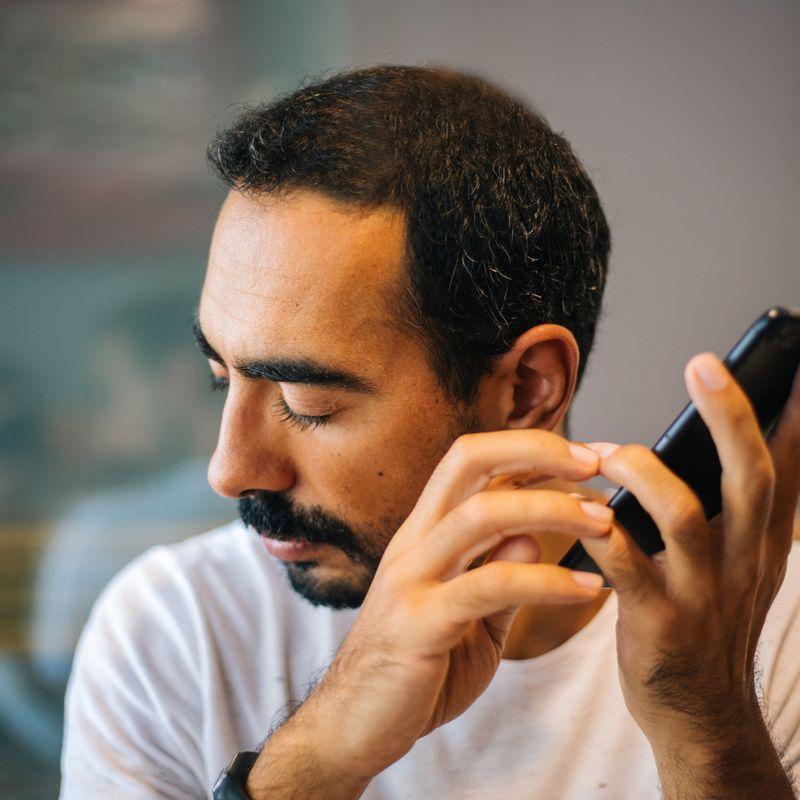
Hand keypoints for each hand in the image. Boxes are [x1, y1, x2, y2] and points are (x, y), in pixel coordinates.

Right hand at [292, 431, 613, 783]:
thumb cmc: (413, 671)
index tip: (581, 456)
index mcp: (424, 535)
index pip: (470, 462)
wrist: (352, 726)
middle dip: (535, 450)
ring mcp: (412, 579)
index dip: (526, 448)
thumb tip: (529, 535)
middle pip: (468, 462)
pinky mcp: (419, 623)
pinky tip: (585, 588)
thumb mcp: (468, 618)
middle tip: (594, 463)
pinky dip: (546, 580)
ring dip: (550, 509)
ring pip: (480, 514)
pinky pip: (490, 586)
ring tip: (602, 522)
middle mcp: (414, 543)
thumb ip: (496, 576)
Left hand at [579, 354, 799, 786]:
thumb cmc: (707, 620)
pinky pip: (623, 564)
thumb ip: (736, 507)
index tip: (792, 362)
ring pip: (682, 516)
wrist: (700, 712)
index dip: (791, 414)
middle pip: (748, 478)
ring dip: (641, 472)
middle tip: (703, 365)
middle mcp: (743, 561)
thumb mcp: (741, 563)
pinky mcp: (658, 623)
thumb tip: (724, 436)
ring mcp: (702, 594)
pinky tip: (580, 510)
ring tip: (608, 451)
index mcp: (762, 540)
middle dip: (728, 418)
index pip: (787, 467)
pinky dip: (598, 531)